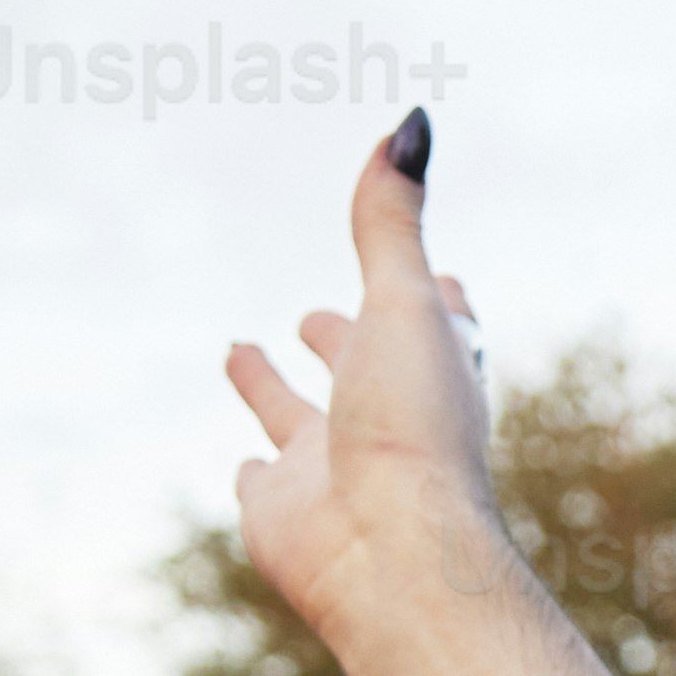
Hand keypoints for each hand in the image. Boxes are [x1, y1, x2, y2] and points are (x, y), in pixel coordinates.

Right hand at [226, 122, 501, 657]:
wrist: (390, 554)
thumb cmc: (414, 429)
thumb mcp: (404, 304)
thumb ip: (393, 222)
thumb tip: (411, 122)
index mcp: (431, 372)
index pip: (435, 322)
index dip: (430, 293)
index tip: (435, 275)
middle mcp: (387, 419)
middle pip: (361, 366)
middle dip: (342, 335)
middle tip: (321, 315)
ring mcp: (333, 466)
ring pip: (298, 419)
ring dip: (272, 389)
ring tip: (240, 348)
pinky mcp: (284, 509)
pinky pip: (266, 487)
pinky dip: (257, 473)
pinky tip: (248, 469)